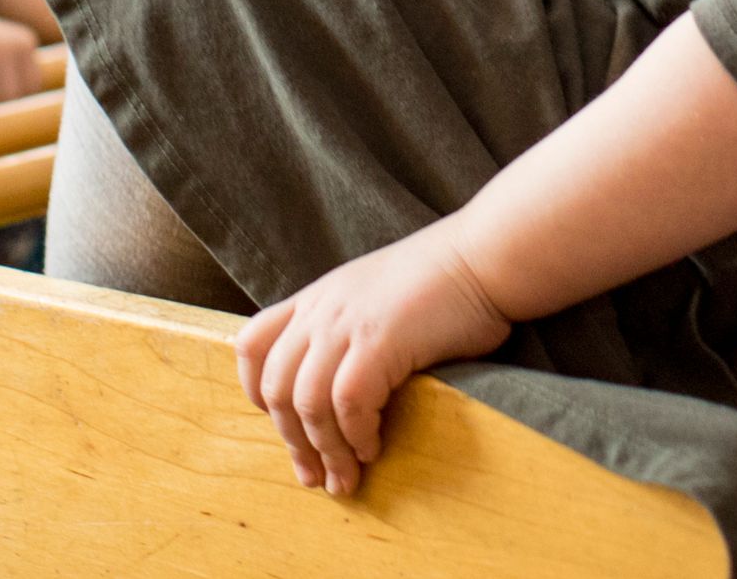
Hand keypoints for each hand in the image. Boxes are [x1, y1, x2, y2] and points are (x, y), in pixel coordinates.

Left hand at [234, 223, 512, 495]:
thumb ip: (348, 332)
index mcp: (316, 297)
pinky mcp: (378, 341)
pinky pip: (348, 404)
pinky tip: (373, 449)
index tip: (286, 425)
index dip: (258, 392)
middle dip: (292, 441)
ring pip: (307, 402)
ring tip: (345, 479)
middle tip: (315, 477)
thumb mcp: (374, 298)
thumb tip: (340, 393)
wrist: (483, 257)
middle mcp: (321, 309)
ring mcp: (346, 324)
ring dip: (324, 451)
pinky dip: (356, 436)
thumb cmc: (443, 284)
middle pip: (275, 386)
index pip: (253, 344)